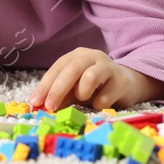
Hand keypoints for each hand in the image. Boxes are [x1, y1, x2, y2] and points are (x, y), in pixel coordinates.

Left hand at [28, 48, 163, 111]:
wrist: (127, 84)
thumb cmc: (96, 86)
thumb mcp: (75, 89)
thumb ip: (61, 95)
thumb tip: (42, 107)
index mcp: (77, 56)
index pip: (57, 67)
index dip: (45, 85)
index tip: (35, 102)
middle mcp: (92, 56)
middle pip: (72, 69)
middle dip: (58, 89)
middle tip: (50, 107)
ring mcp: (108, 67)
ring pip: (90, 77)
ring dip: (82, 93)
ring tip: (83, 99)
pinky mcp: (121, 81)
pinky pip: (105, 95)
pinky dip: (98, 104)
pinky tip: (99, 105)